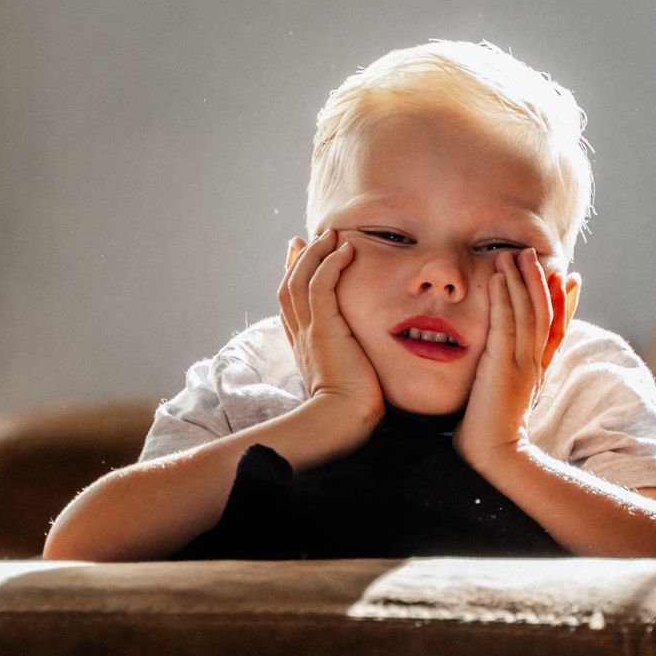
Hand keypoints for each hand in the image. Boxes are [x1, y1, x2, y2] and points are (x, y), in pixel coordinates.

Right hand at [279, 228, 383, 432]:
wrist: (344, 421)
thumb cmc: (353, 409)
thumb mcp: (349, 378)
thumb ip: (351, 361)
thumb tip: (367, 359)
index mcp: (304, 347)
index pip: (291, 304)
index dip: (294, 276)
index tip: (300, 256)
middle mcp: (300, 336)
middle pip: (289, 286)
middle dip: (300, 258)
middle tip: (313, 236)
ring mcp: (309, 331)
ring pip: (300, 280)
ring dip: (315, 253)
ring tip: (332, 235)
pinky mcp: (323, 329)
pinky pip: (320, 286)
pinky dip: (330, 264)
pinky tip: (345, 249)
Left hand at [456, 247, 553, 468]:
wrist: (495, 454)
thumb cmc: (491, 430)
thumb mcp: (508, 396)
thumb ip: (510, 376)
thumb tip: (503, 363)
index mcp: (539, 369)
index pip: (558, 328)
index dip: (565, 302)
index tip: (569, 278)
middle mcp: (535, 362)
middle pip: (545, 312)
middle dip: (540, 280)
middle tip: (535, 253)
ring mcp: (522, 363)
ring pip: (529, 313)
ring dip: (522, 281)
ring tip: (515, 254)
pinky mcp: (504, 366)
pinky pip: (505, 325)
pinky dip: (504, 299)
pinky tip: (499, 279)